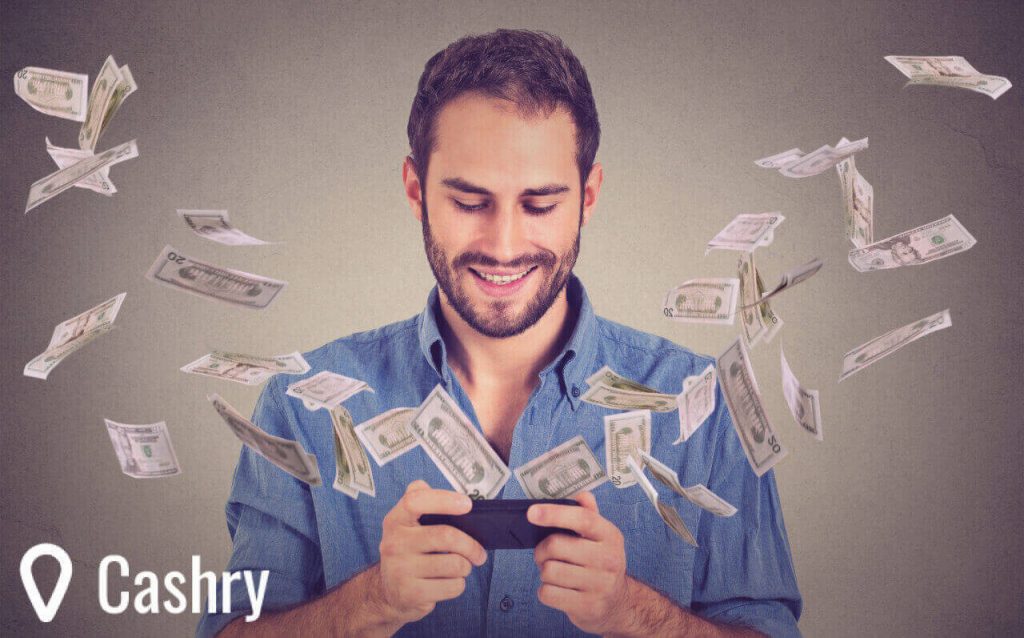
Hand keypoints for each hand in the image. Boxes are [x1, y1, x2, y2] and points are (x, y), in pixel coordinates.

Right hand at [375, 480, 487, 624]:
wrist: (388, 592)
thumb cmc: (408, 552)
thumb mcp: (406, 525)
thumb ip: (422, 500)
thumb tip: (452, 494)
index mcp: (396, 520)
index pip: (416, 501)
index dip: (444, 500)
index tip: (467, 505)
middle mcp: (394, 543)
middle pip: (445, 536)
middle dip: (471, 546)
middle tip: (479, 553)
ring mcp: (400, 569)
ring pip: (454, 564)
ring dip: (465, 567)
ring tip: (460, 567)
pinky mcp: (410, 593)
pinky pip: (452, 586)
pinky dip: (458, 584)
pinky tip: (449, 582)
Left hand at [529, 492, 629, 634]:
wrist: (618, 604)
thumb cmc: (601, 564)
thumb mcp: (601, 537)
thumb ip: (589, 514)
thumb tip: (581, 495)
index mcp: (610, 536)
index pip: (582, 519)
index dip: (554, 514)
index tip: (532, 513)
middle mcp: (608, 559)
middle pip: (555, 545)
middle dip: (541, 550)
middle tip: (545, 554)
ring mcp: (599, 585)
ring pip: (548, 570)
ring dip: (544, 571)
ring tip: (554, 572)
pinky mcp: (587, 606)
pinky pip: (548, 593)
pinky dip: (546, 591)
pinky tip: (558, 589)